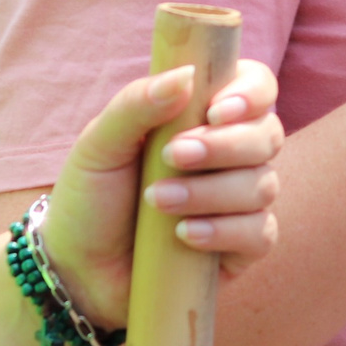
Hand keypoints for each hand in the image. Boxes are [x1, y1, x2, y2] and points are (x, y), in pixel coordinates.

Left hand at [38, 60, 283, 330]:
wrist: (78, 268)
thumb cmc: (92, 196)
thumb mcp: (100, 144)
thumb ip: (137, 104)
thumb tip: (185, 76)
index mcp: (202, 116)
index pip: (255, 87)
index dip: (249, 93)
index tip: (214, 111)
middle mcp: (230, 155)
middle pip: (268, 135)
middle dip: (224, 145)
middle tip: (171, 156)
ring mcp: (239, 202)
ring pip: (263, 185)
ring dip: (211, 191)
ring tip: (158, 201)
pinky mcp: (241, 248)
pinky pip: (260, 234)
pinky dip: (225, 231)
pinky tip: (185, 235)